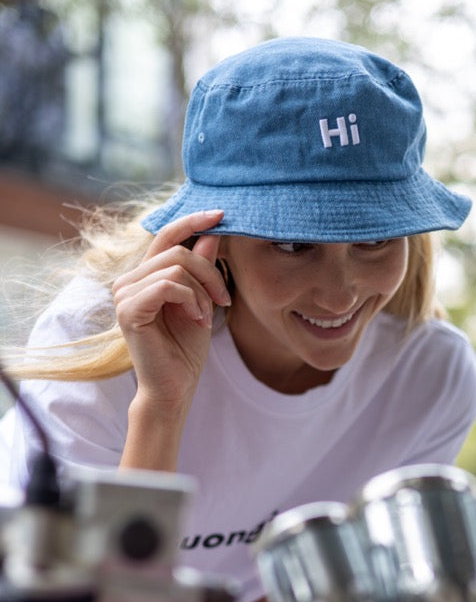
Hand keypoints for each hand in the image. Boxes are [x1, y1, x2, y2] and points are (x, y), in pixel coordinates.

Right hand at [113, 210, 231, 410]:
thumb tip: (212, 233)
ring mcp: (124, 294)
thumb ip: (203, 268)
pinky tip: (197, 321)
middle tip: (225, 300)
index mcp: (144, 277)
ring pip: (176, 268)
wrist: (175, 388)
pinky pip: (168, 286)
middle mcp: (129, 281)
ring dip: (202, 293)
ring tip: (206, 317)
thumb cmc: (186, 350)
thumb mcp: (203, 302)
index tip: (221, 213)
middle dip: (210, 273)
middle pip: (178, 252)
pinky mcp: (128, 310)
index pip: (167, 236)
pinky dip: (191, 301)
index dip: (192, 221)